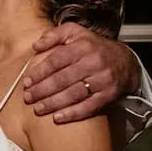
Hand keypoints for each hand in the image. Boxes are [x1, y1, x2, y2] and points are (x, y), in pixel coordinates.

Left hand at [23, 25, 138, 122]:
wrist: (124, 61)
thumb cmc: (93, 47)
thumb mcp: (75, 32)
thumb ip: (54, 35)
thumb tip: (35, 46)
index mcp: (83, 46)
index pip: (57, 60)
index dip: (40, 72)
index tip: (26, 81)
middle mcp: (93, 62)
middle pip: (63, 79)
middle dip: (42, 90)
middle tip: (28, 98)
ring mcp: (102, 79)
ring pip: (74, 94)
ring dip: (53, 103)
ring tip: (38, 109)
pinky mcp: (109, 94)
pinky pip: (89, 106)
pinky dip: (72, 113)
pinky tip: (57, 117)